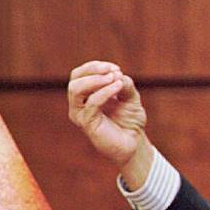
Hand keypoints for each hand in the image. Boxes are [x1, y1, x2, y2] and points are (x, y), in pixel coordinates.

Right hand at [68, 61, 152, 187]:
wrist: (134, 143)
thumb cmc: (130, 120)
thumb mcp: (130, 96)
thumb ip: (124, 83)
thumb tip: (115, 74)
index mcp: (86, 95)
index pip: (80, 74)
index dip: (96, 67)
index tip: (116, 68)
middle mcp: (80, 104)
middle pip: (75, 78)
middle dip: (93, 70)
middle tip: (113, 72)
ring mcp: (81, 114)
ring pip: (75, 89)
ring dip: (96, 80)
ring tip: (114, 79)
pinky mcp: (87, 124)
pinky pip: (91, 103)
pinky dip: (105, 92)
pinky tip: (118, 87)